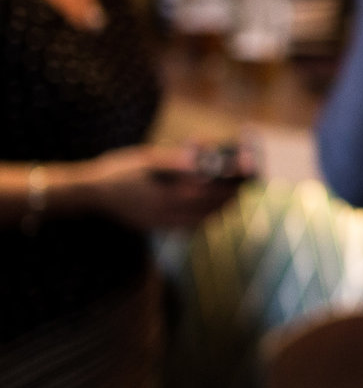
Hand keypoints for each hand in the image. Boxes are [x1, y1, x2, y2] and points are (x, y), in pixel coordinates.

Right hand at [70, 143, 244, 232]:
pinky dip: (207, 217)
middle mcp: (168, 215)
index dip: (233, 180)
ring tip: (234, 192)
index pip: (213, 192)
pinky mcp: (159, 228)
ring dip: (223, 207)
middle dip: (233, 194)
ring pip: (205, 221)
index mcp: (168, 197)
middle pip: (213, 209)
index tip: (247, 169)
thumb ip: (176, 162)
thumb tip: (203, 159)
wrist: (90, 196)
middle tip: (246, 181)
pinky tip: (210, 206)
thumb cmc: (118, 171)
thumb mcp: (147, 160)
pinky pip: (191, 227)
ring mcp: (164, 225)